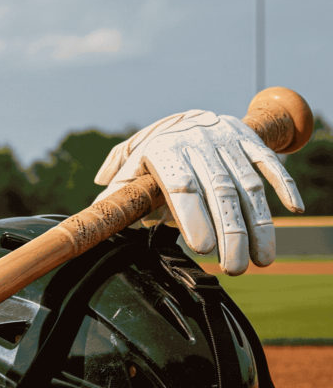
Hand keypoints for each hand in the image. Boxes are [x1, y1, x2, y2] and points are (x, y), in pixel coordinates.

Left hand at [94, 110, 303, 274]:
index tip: (201, 248)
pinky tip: (295, 210)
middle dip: (230, 233)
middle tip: (236, 269)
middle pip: (219, 193)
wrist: (185, 119)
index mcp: (166, 153)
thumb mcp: (130, 169)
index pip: (181, 187)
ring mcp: (228, 141)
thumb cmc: (153, 156)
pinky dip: (285, 184)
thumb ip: (118, 192)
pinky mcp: (251, 140)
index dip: (192, 217)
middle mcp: (199, 144)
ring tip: (263, 259)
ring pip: (248, 184)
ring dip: (260, 223)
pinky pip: (271, 162)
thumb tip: (92, 220)